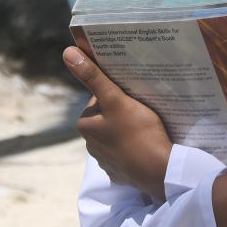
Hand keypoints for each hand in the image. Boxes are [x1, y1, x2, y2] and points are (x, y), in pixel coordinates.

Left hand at [64, 46, 172, 202]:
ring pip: (117, 136)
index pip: (99, 99)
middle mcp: (90, 144)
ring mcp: (106, 161)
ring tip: (146, 128)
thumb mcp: (116, 99)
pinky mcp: (120, 173)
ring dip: (128, 131)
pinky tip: (146, 145)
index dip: (116, 94)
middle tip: (142, 110)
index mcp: (85, 125)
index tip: (132, 95)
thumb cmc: (138, 132)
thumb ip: (93, 77)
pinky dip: (134, 149)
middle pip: (108, 118)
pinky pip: (127, 154)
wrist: (159, 170)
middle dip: (122, 112)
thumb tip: (67, 53)